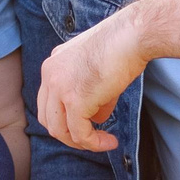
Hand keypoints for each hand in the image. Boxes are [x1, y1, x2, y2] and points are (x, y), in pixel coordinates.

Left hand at [38, 0, 179, 150]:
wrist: (132, 36)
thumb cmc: (122, 46)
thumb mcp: (96, 69)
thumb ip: (90, 93)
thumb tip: (96, 117)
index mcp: (53, 64)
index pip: (48, 100)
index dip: (64, 117)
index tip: (87, 123)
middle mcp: (50, 74)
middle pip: (48, 118)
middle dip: (68, 133)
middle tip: (91, 137)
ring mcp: (59, 87)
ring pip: (59, 130)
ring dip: (81, 142)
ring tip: (103, 142)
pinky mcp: (75, 101)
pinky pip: (79, 133)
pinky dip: (93, 143)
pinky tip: (110, 142)